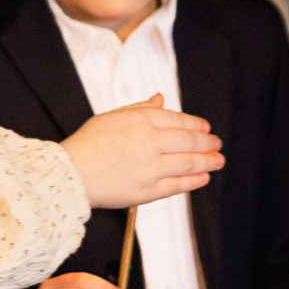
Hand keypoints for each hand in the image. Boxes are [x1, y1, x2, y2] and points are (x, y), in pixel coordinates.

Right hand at [61, 94, 221, 208]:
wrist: (70, 173)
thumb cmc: (88, 144)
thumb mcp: (112, 116)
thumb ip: (140, 108)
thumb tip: (161, 99)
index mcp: (140, 120)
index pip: (178, 120)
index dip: (196, 125)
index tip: (205, 128)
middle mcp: (149, 141)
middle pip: (188, 140)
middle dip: (207, 142)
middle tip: (217, 144)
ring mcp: (150, 166)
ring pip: (188, 162)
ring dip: (208, 161)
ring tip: (218, 160)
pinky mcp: (147, 190)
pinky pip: (177, 185)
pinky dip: (194, 181)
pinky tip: (203, 177)